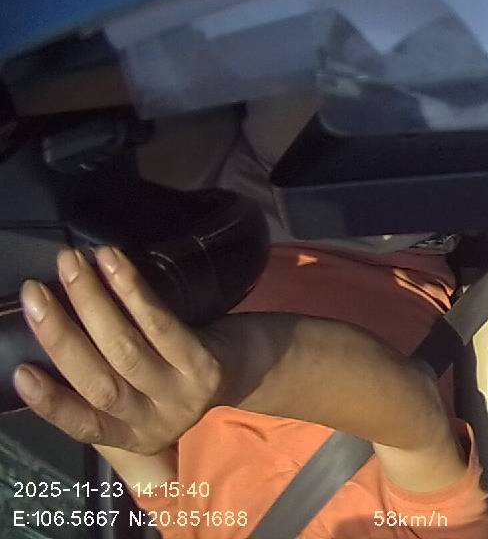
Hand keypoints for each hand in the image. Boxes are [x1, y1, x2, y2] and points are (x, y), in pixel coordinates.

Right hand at [12, 247, 222, 455]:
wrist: (253, 367)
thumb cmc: (181, 371)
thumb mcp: (143, 392)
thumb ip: (103, 379)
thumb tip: (49, 336)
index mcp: (131, 435)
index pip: (83, 425)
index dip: (49, 402)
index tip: (20, 372)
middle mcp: (156, 422)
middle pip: (98, 382)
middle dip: (59, 335)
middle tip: (34, 293)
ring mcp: (183, 395)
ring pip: (125, 348)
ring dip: (91, 302)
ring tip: (70, 265)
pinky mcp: (205, 364)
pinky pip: (160, 324)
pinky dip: (131, 291)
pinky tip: (112, 264)